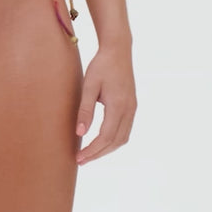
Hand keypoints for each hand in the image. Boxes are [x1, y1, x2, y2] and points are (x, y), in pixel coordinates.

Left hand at [75, 42, 136, 164]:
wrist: (118, 50)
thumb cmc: (101, 65)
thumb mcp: (88, 86)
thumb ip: (85, 110)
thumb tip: (80, 133)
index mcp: (118, 105)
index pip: (105, 137)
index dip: (92, 150)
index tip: (79, 158)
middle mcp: (129, 110)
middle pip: (115, 142)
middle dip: (98, 153)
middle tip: (81, 160)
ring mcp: (132, 109)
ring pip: (122, 138)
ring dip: (107, 149)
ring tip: (90, 154)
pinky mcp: (132, 106)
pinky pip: (125, 130)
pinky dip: (113, 140)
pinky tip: (101, 141)